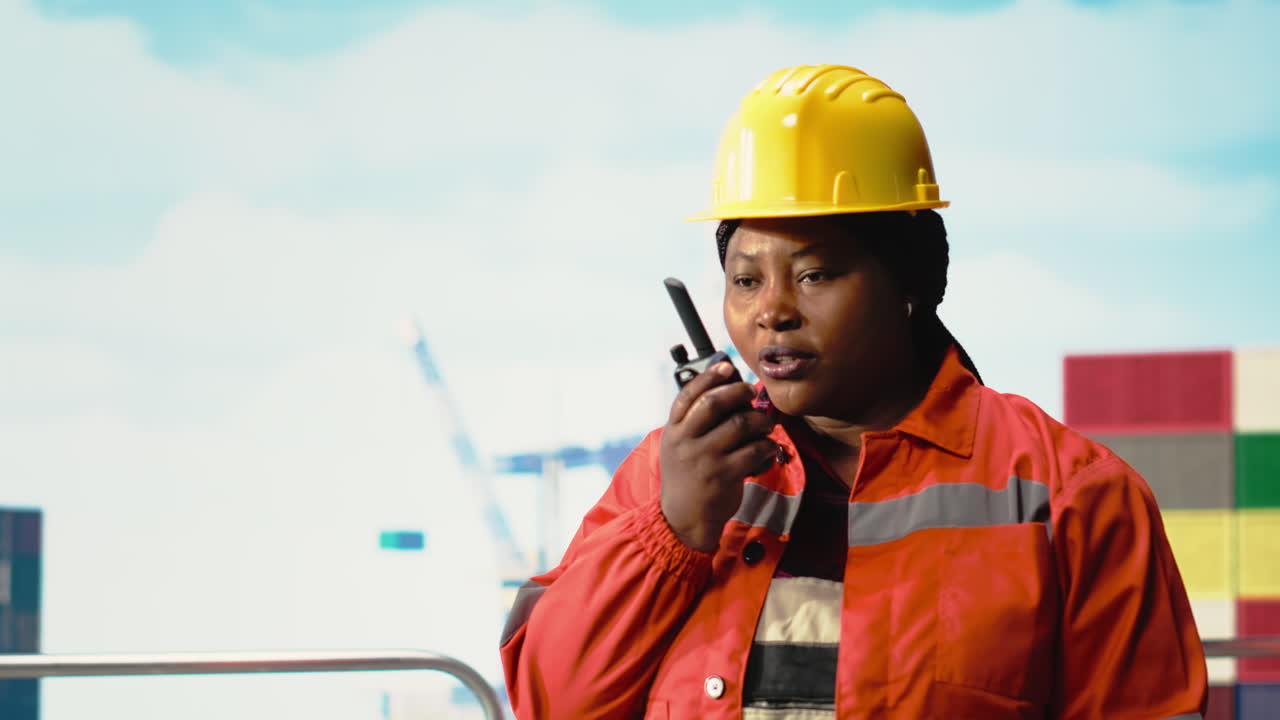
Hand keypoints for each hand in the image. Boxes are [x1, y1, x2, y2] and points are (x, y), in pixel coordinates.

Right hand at [659, 362, 777, 551]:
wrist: (683, 518)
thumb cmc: (688, 478)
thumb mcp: (679, 448)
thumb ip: (694, 424)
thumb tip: (726, 394)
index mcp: (674, 431)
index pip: (687, 395)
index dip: (708, 377)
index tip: (726, 367)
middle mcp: (686, 441)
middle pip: (714, 404)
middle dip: (738, 392)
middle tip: (752, 393)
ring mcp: (704, 458)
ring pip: (739, 426)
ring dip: (759, 420)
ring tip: (766, 423)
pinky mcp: (723, 476)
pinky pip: (753, 451)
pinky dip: (767, 446)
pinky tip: (769, 447)